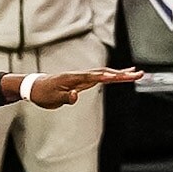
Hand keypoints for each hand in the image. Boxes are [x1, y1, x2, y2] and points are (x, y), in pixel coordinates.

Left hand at [22, 67, 141, 106]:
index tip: (122, 76)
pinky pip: (99, 77)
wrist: (34, 87)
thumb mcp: (53, 98)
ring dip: (120, 73)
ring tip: (135, 73)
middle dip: (121, 74)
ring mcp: (82, 77)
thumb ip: (66, 97)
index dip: (109, 76)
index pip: (95, 76)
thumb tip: (75, 96)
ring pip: (104, 73)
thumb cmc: (43, 93)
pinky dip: (111, 76)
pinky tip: (119, 76)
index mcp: (74, 77)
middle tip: (138, 74)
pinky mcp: (82, 81)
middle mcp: (80, 75)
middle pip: (104, 72)